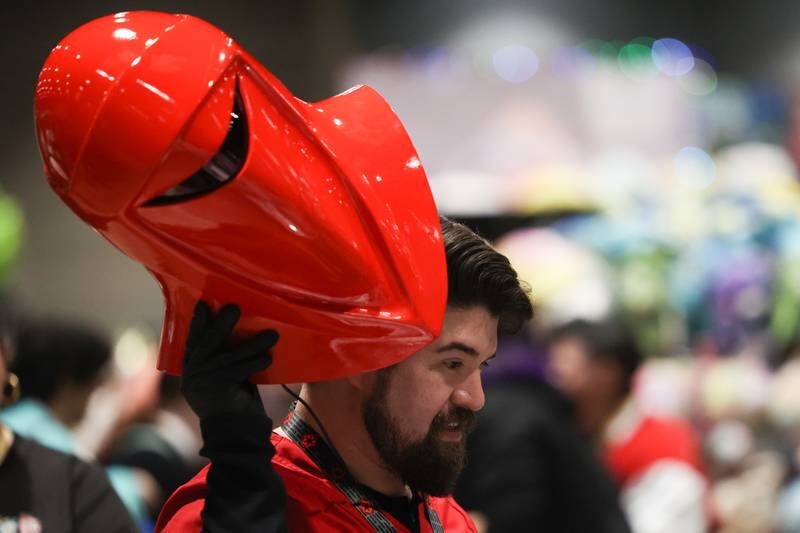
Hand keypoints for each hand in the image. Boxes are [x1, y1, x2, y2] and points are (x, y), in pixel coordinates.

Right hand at [181, 301, 276, 419]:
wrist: (235, 437)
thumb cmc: (235, 402)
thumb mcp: (227, 378)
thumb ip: (225, 359)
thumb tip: (242, 330)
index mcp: (190, 371)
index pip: (193, 342)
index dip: (198, 322)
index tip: (203, 304)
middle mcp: (192, 376)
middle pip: (206, 343)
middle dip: (220, 324)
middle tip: (234, 307)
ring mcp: (202, 384)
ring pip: (229, 357)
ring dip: (252, 344)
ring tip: (272, 335)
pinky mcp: (218, 391)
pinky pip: (239, 371)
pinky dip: (256, 363)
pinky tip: (268, 358)